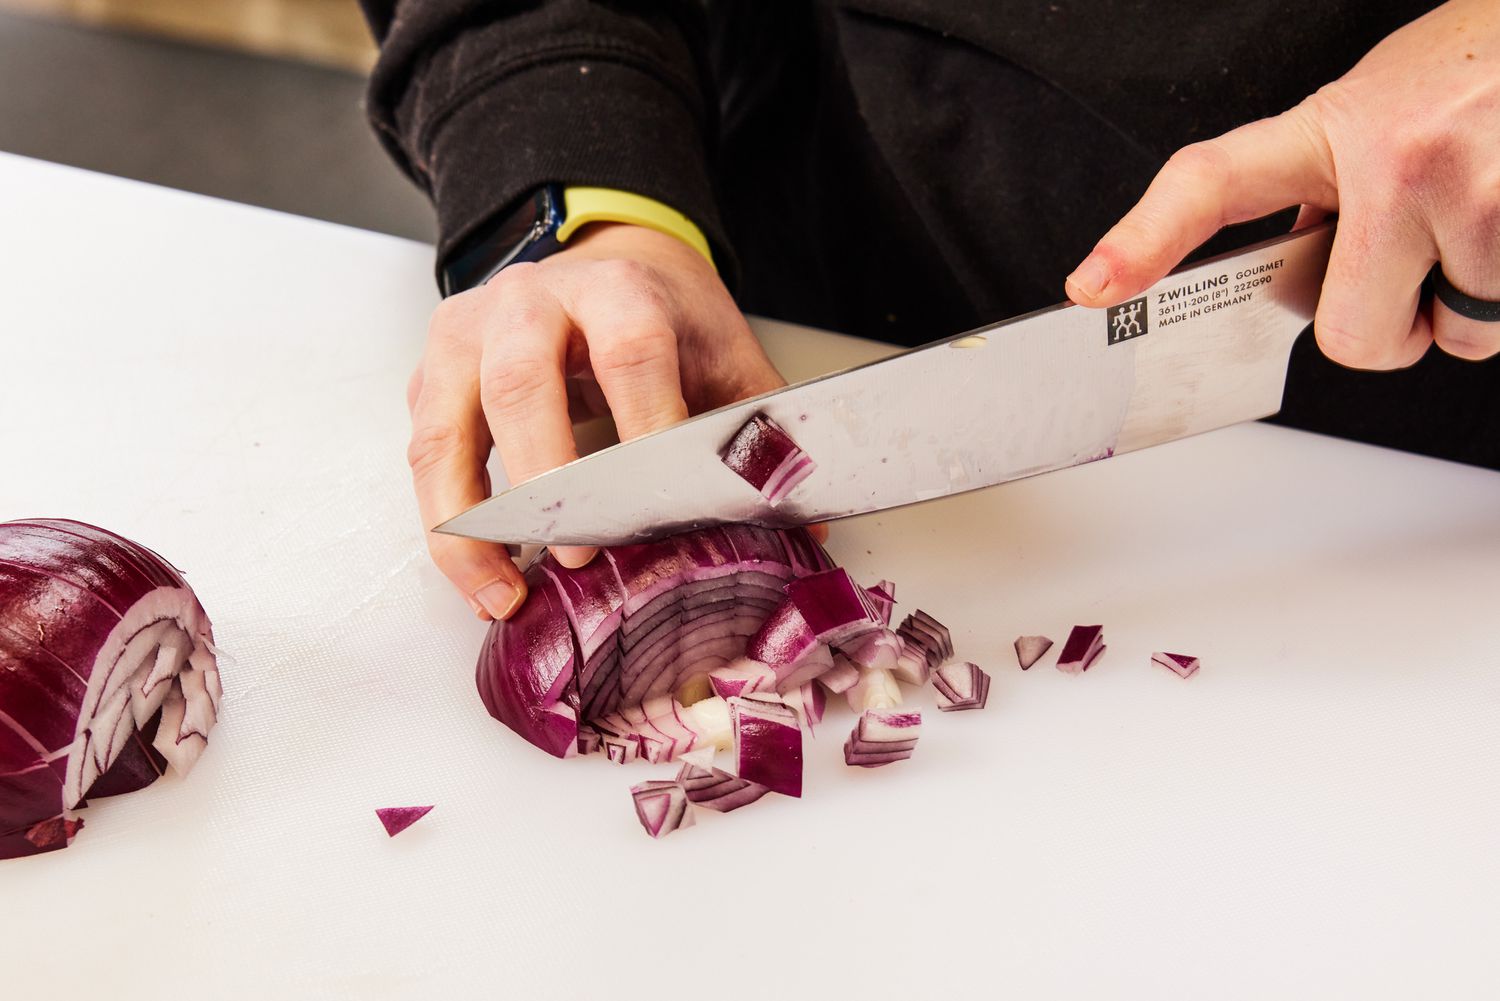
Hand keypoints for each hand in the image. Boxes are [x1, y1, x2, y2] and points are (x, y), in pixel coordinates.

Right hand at [407, 222, 786, 619]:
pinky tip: (481, 580)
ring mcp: (468, 337)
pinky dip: (448, 528)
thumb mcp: (724, 358)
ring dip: (470, 524)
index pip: (630, 352)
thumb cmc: (663, 319)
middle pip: (521, 384)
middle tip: (578, 555)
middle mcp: (530, 302)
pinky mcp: (433, 378)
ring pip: (445, 430)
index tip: (664, 504)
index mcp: (616, 290)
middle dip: (546, 477)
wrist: (603, 263)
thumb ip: (759, 430)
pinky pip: (425, 456)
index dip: (645, 427)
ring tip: (503, 594)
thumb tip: (804, 525)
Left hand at [1065, 0, 1499, 367]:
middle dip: (1389, 326)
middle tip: (1416, 265)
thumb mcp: (1378, 108)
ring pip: (1450, 339)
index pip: (1211, 185)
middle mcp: (1397, 159)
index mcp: (1332, 129)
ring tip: (1484, 216)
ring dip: (1466, 303)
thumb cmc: (1478, 72)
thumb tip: (1293, 264)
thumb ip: (1322, 182)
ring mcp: (1475, 193)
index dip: (1143, 240)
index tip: (1093, 287)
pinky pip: (1498, 328)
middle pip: (1352, 338)